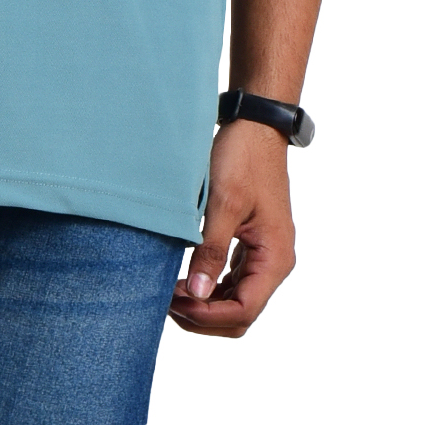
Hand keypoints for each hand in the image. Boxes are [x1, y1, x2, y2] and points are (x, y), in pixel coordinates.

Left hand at [168, 121, 295, 337]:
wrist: (256, 126)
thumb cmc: (243, 158)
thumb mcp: (224, 203)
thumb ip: (211, 250)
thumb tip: (197, 294)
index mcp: (275, 258)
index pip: (244, 310)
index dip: (208, 314)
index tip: (174, 302)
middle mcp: (274, 262)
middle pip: (241, 312)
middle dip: (205, 315)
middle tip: (167, 302)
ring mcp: (264, 253)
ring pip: (237, 299)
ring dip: (206, 303)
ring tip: (171, 292)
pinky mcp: (252, 243)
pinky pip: (234, 279)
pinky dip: (211, 286)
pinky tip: (186, 277)